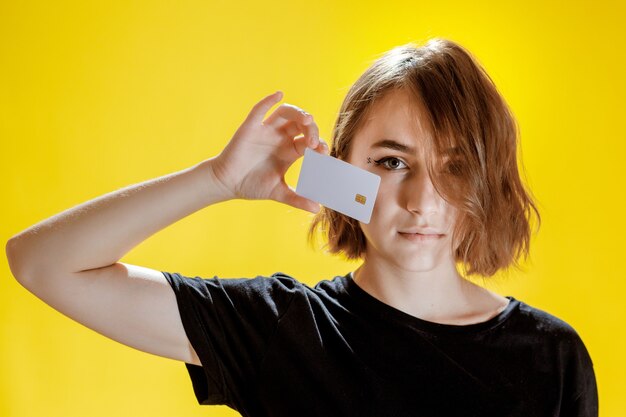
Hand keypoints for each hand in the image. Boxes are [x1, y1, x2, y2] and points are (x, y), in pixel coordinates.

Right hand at [210, 91, 328, 212]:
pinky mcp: (251, 128)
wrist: (227, 183)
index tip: (323, 151)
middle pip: (301, 124)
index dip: (318, 144)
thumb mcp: (278, 192)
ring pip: (285, 113)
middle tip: (314, 141)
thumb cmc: (252, 185)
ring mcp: (266, 131)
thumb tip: (317, 208)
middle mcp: (280, 138)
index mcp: (290, 151)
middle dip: (311, 129)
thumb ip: (297, 199)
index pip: (309, 142)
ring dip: (297, 113)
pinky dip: (269, 100)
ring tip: (307, 119)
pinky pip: (259, 110)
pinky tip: (279, 94)